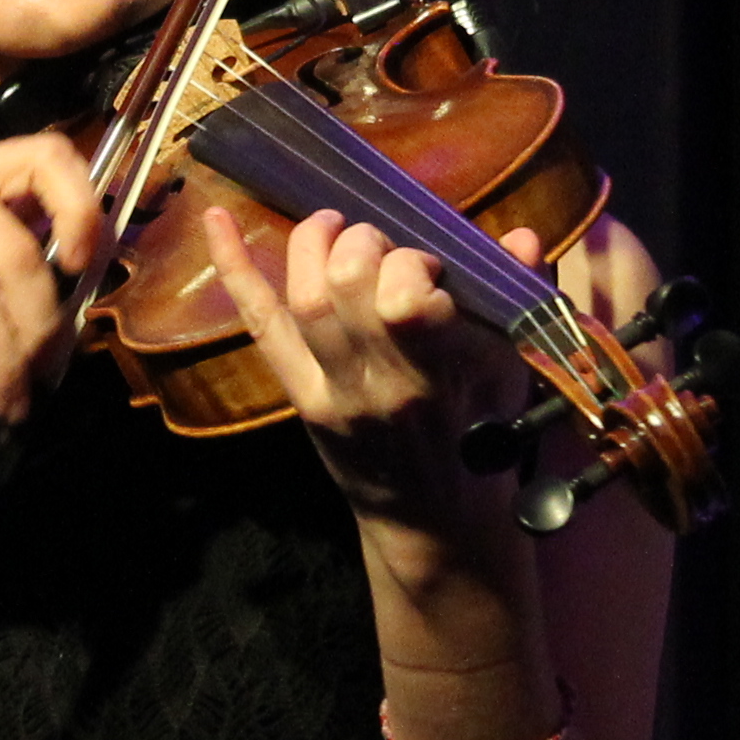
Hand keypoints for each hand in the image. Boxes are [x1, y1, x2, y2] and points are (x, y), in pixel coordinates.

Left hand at [194, 203, 540, 536]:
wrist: (433, 520)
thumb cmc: (480, 438)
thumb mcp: (511, 374)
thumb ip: (519, 299)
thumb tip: (525, 236)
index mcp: (435, 380)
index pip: (403, 304)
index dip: (412, 268)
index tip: (432, 271)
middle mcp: (374, 387)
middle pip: (345, 288)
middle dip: (364, 244)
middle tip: (384, 246)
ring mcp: (329, 391)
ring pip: (303, 299)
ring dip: (313, 244)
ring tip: (334, 227)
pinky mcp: (297, 394)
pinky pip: (261, 324)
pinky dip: (235, 268)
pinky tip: (214, 219)